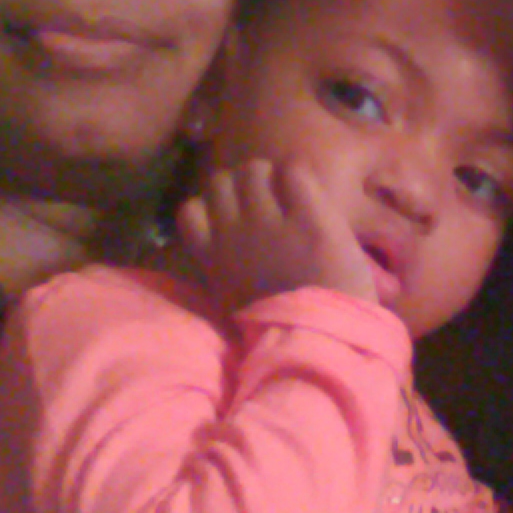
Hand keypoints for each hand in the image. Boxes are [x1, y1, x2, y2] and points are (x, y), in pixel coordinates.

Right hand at [177, 159, 376, 310]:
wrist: (323, 343)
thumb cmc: (281, 329)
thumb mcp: (233, 302)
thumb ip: (225, 266)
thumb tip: (227, 239)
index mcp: (214, 260)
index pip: (189, 210)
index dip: (212, 205)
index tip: (234, 214)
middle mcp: (234, 235)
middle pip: (221, 180)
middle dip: (243, 184)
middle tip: (269, 200)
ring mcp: (270, 225)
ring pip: (255, 169)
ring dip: (272, 176)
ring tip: (291, 195)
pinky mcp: (310, 219)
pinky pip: (294, 170)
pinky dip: (300, 175)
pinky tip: (310, 195)